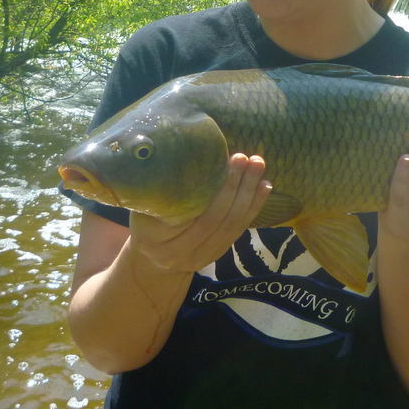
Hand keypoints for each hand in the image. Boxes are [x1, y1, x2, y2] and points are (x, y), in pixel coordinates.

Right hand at [128, 153, 270, 273]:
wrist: (150, 257)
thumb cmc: (145, 221)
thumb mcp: (143, 208)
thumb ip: (160, 191)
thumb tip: (179, 151)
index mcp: (161, 241)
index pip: (197, 218)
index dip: (218, 191)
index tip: (228, 161)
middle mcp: (184, 254)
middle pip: (218, 220)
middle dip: (236, 186)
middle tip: (245, 158)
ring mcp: (204, 257)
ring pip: (232, 225)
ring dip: (249, 194)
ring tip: (258, 165)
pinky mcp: (218, 253)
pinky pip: (239, 230)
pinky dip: (254, 207)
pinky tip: (264, 187)